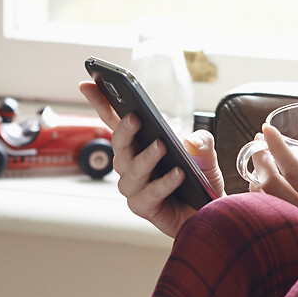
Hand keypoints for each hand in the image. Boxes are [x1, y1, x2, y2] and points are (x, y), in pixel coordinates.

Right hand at [78, 79, 224, 238]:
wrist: (209, 213)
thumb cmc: (199, 182)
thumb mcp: (205, 155)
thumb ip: (201, 143)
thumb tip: (192, 140)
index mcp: (139, 144)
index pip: (115, 120)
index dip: (100, 102)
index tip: (88, 83)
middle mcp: (131, 164)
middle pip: (119, 145)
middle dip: (124, 130)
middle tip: (135, 117)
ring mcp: (135, 187)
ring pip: (130, 171)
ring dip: (145, 157)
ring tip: (162, 146)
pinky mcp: (143, 207)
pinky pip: (149, 194)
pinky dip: (163, 183)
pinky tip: (177, 174)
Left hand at [262, 123, 297, 252]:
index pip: (296, 173)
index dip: (277, 148)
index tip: (266, 129)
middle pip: (271, 188)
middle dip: (260, 160)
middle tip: (258, 143)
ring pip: (264, 205)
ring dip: (256, 180)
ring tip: (259, 162)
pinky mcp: (295, 246)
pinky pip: (268, 220)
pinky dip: (260, 201)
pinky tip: (262, 189)